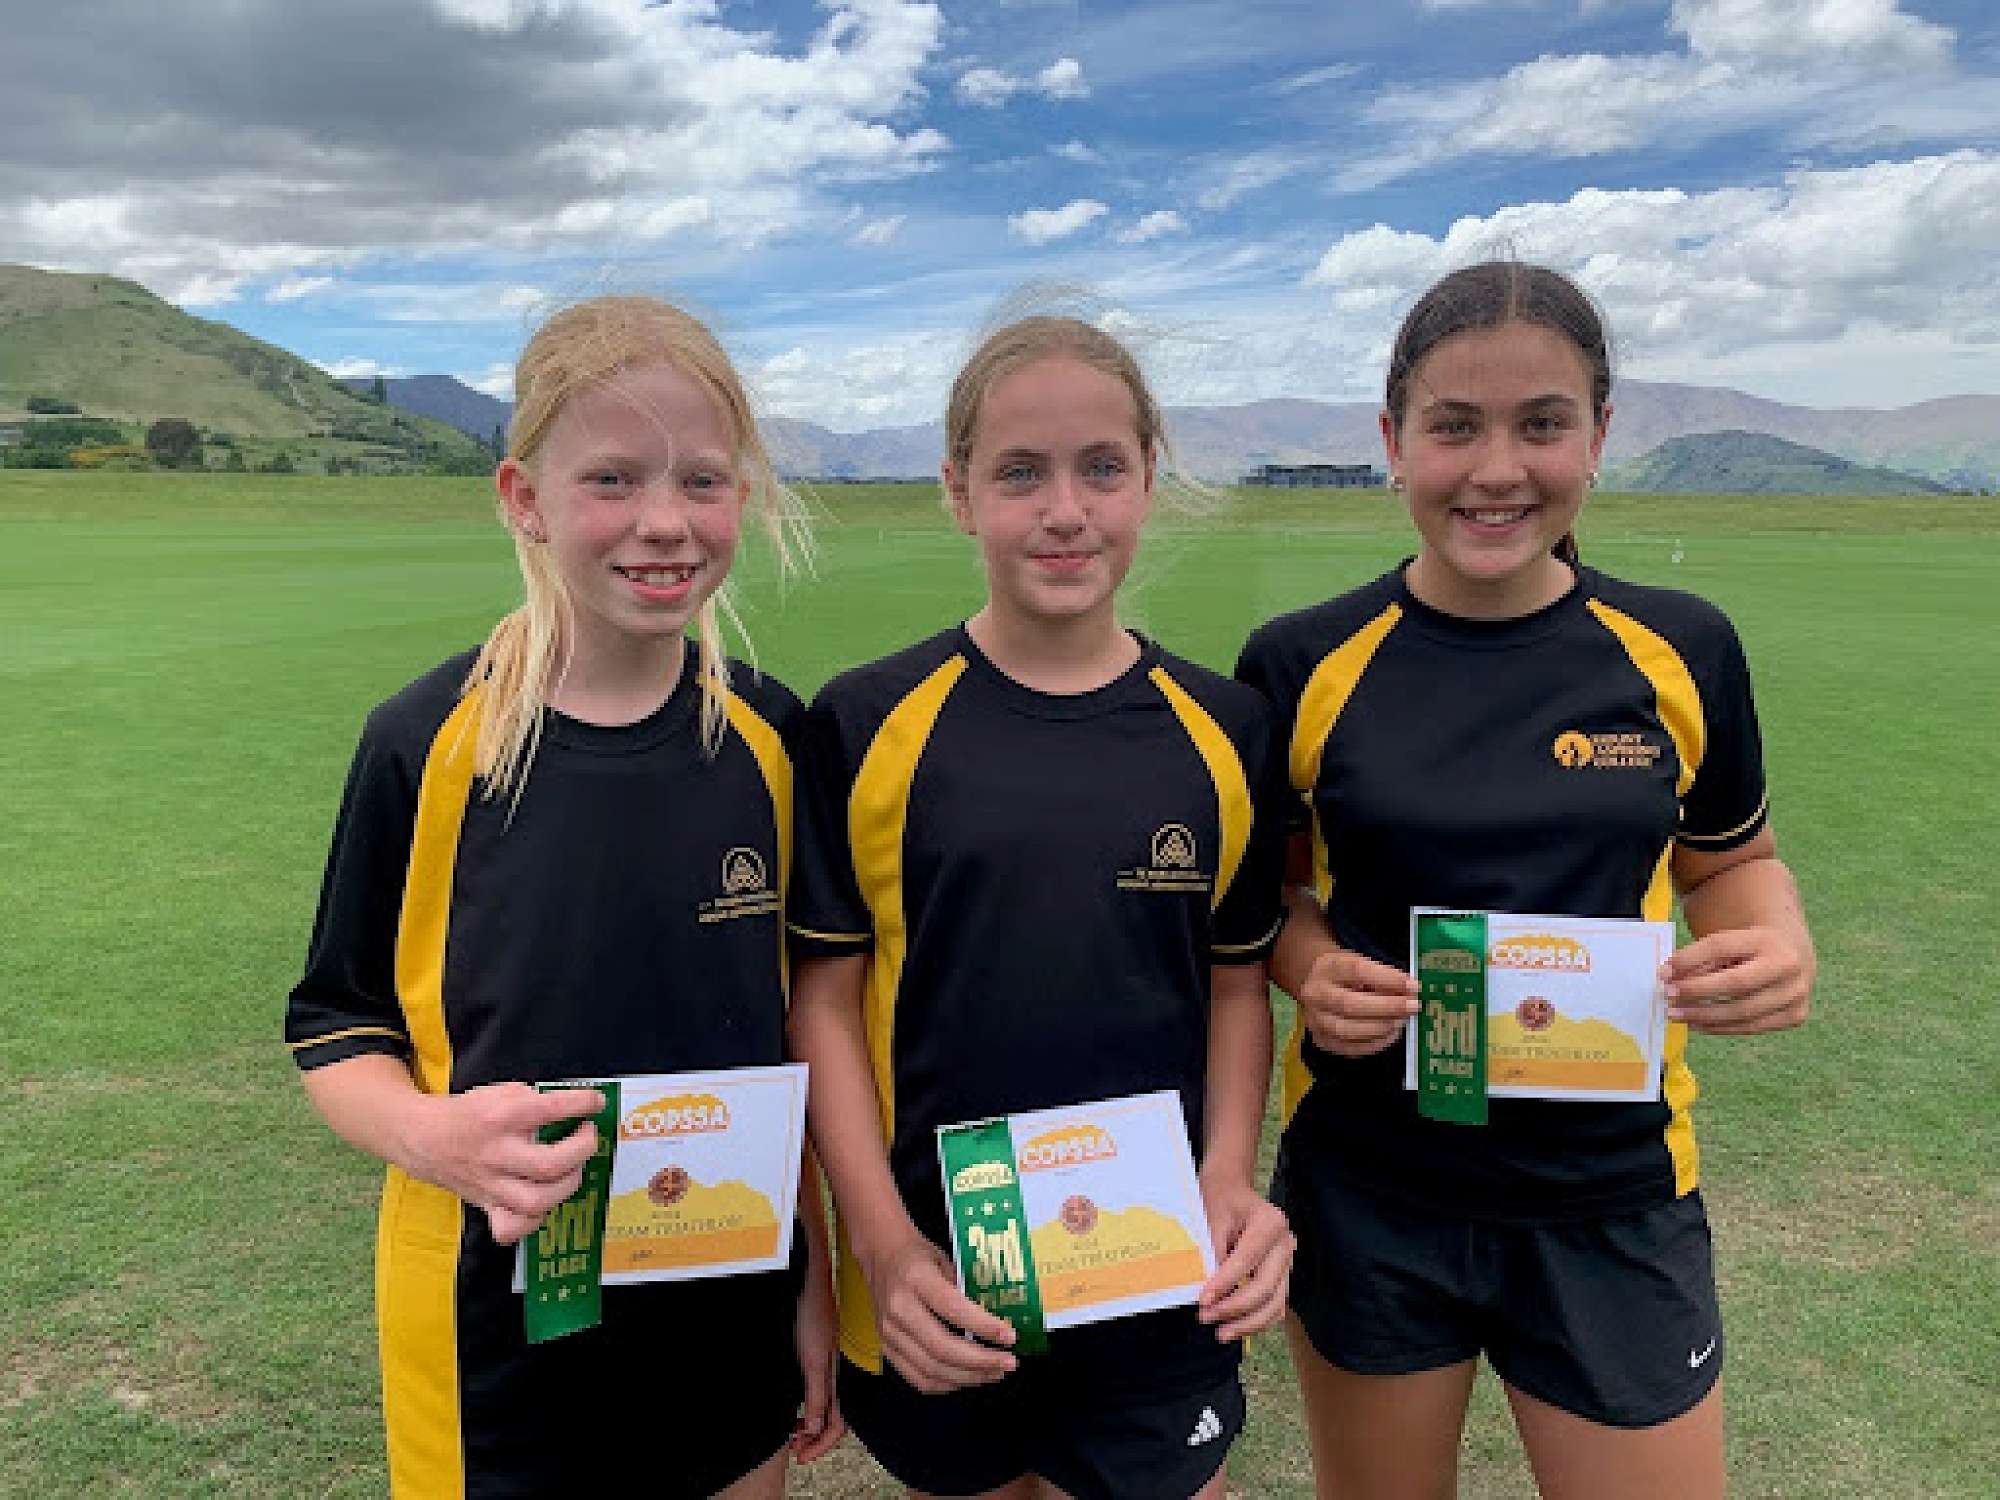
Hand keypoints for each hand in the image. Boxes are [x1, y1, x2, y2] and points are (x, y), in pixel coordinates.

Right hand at [402, 1083, 605, 1245]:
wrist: (424, 1139)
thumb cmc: (467, 1115)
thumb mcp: (499, 1091)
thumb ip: (533, 1099)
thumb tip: (570, 1110)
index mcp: (500, 1117)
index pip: (550, 1110)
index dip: (582, 1105)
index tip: (595, 1103)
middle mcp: (496, 1153)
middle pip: (550, 1165)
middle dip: (582, 1150)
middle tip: (587, 1136)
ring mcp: (491, 1184)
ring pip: (536, 1202)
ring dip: (566, 1186)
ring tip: (573, 1168)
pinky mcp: (486, 1205)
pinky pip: (511, 1227)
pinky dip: (533, 1220)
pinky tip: (544, 1201)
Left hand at [790, 1254, 845, 1460]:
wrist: (809, 1283)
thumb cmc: (813, 1314)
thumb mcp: (813, 1360)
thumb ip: (817, 1395)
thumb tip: (815, 1428)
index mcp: (840, 1377)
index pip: (837, 1424)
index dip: (821, 1444)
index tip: (802, 1455)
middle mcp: (838, 1374)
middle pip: (833, 1419)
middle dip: (814, 1438)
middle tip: (795, 1448)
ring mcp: (829, 1366)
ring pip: (825, 1407)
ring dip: (810, 1424)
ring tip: (793, 1432)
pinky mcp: (820, 1357)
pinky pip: (819, 1392)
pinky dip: (808, 1407)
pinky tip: (797, 1408)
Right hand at [861, 1230, 1017, 1394]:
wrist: (879, 1255)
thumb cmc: (917, 1254)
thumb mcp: (945, 1258)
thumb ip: (965, 1289)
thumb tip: (996, 1321)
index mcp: (916, 1278)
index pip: (953, 1309)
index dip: (984, 1327)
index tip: (1010, 1337)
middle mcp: (899, 1308)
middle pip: (942, 1348)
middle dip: (981, 1362)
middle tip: (1008, 1363)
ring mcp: (888, 1333)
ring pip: (931, 1369)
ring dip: (968, 1377)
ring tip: (994, 1372)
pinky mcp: (885, 1349)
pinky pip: (917, 1378)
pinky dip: (946, 1384)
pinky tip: (967, 1378)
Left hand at [1196, 1171, 1293, 1341]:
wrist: (1232, 1188)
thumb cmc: (1219, 1199)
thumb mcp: (1210, 1217)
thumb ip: (1212, 1253)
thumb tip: (1207, 1290)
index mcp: (1270, 1223)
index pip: (1246, 1260)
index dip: (1224, 1284)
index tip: (1203, 1301)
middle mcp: (1285, 1243)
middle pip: (1266, 1287)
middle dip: (1235, 1308)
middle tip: (1206, 1318)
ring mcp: (1287, 1261)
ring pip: (1276, 1303)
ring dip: (1248, 1323)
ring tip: (1221, 1333)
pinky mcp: (1282, 1275)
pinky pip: (1275, 1305)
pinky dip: (1257, 1320)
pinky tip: (1236, 1327)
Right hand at [1296, 947, 1419, 1056]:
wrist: (1316, 985)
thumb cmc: (1345, 974)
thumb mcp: (1361, 963)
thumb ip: (1382, 976)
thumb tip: (1409, 991)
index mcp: (1327, 968)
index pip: (1357, 971)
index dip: (1388, 979)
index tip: (1413, 986)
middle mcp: (1316, 995)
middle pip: (1350, 1005)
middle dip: (1388, 1008)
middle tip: (1413, 1007)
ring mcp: (1316, 1021)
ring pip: (1349, 1031)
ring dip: (1382, 1028)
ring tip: (1402, 1020)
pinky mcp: (1323, 1041)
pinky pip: (1351, 1049)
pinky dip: (1376, 1043)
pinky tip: (1390, 1033)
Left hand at [1664, 926, 1813, 1034]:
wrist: (1791, 953)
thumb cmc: (1747, 947)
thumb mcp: (1727, 941)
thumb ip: (1700, 955)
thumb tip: (1667, 977)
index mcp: (1767, 938)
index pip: (1721, 947)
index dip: (1689, 960)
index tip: (1663, 973)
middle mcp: (1788, 965)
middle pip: (1737, 983)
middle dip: (1697, 992)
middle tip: (1667, 997)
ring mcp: (1796, 993)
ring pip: (1745, 1011)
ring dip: (1705, 1016)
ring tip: (1676, 1014)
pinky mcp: (1796, 1015)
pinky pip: (1753, 1027)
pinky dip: (1722, 1028)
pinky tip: (1698, 1024)